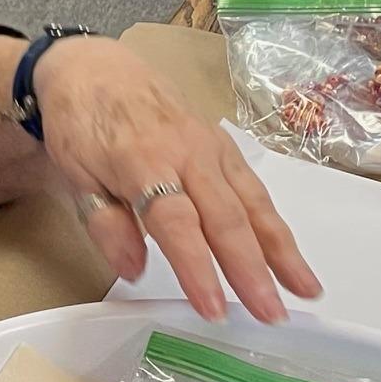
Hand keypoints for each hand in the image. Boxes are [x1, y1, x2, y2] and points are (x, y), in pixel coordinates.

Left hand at [32, 36, 320, 322]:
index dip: (198, 268)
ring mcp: (212, 148)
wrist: (94, 66)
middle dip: (252, 270)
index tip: (214, 309)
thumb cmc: (81, 124)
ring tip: (306, 291)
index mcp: (144, 162)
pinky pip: (254, 190)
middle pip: (226, 218)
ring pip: (252, 204)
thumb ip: (105, 224)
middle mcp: (188, 154)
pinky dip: (276, 225)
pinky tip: (291, 256)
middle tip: (272, 315)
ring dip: (281, 251)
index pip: (177, 223)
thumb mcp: (75, 174)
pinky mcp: (225, 147)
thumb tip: (134, 271)